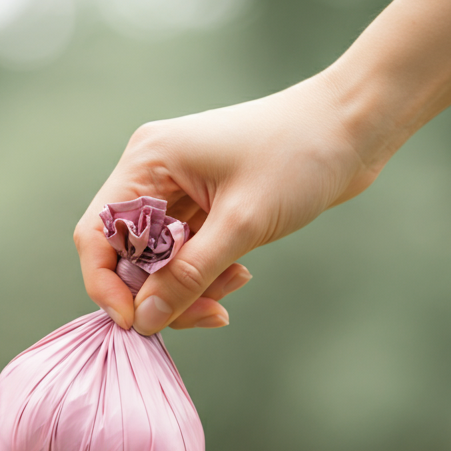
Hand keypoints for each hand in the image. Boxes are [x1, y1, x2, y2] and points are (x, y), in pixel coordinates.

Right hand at [74, 73, 381, 334]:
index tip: (135, 322)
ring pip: (159, 260)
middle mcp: (155, 173)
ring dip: (189, 286)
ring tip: (234, 287)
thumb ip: (188, 276)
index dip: (106, 284)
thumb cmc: (298, 156)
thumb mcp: (241, 224)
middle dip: (159, 291)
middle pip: (127, 253)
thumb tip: (144, 321)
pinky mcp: (206, 204)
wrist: (353, 128)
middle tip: (207, 313)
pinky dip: (206, 274)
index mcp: (149, 161)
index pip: (97, 233)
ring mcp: (180, 188)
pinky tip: (240, 275)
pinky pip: (187, 254)